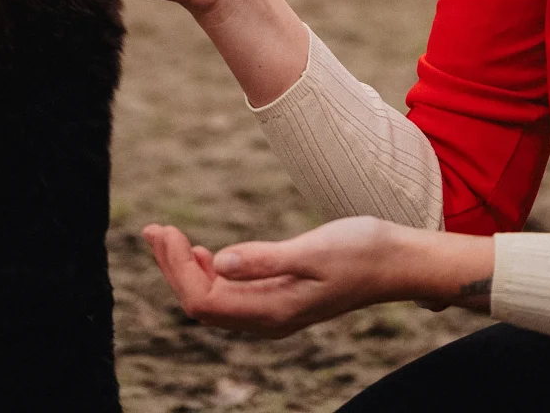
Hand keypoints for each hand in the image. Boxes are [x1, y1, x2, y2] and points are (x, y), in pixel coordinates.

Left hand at [143, 218, 494, 337]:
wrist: (397, 261)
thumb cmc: (361, 250)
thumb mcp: (313, 250)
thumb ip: (265, 259)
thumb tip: (217, 261)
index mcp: (273, 311)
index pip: (205, 300)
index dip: (177, 269)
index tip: (165, 230)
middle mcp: (268, 319)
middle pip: (203, 303)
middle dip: (173, 268)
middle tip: (153, 230)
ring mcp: (274, 311)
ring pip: (214, 300)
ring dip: (187, 269)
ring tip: (167, 237)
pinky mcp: (281, 298)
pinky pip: (232, 295)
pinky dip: (210, 273)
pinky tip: (204, 253)